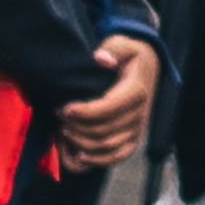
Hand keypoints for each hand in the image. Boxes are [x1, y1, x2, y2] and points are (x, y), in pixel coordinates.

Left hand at [57, 33, 154, 167]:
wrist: (146, 68)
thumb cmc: (128, 56)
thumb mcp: (122, 43)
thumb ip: (112, 48)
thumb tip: (101, 59)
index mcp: (136, 92)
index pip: (107, 109)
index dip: (83, 112)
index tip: (64, 107)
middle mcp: (139, 115)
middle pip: (103, 131)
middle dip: (76, 127)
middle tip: (59, 115)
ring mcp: (136, 130)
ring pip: (106, 147)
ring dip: (80, 143)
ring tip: (63, 130)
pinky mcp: (132, 140)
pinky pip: (114, 158)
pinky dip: (94, 161)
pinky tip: (76, 154)